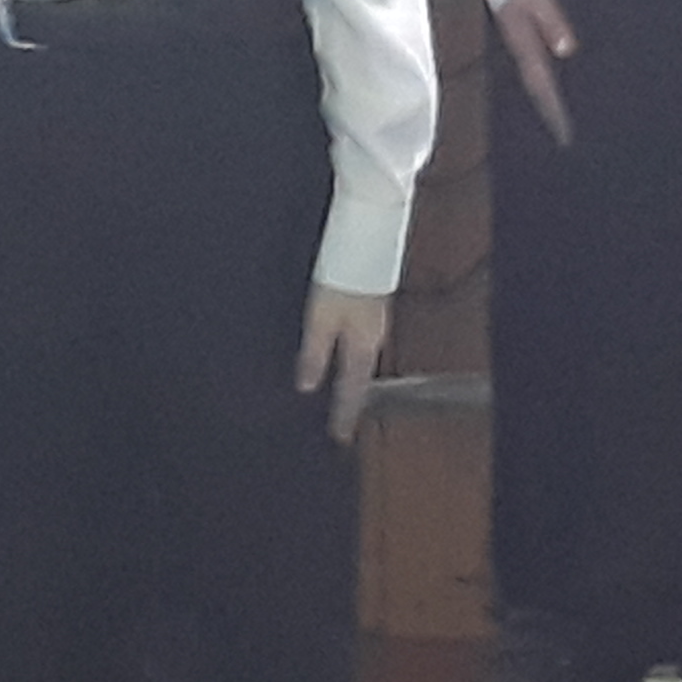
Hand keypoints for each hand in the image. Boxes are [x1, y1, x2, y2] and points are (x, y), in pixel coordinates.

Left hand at [297, 286, 389, 446]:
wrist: (363, 244)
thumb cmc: (340, 280)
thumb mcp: (320, 320)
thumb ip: (314, 354)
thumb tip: (307, 386)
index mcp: (363, 346)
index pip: (353, 391)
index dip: (345, 415)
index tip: (340, 437)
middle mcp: (374, 341)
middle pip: (361, 382)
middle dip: (351, 405)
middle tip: (341, 428)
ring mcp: (374, 327)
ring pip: (362, 366)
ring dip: (351, 385)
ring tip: (340, 405)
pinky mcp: (369, 314)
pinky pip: (359, 350)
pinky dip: (350, 365)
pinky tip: (340, 366)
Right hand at [494, 0, 577, 148]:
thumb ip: (551, 20)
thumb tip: (567, 49)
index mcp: (519, 37)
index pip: (539, 81)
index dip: (552, 106)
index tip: (564, 134)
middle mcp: (514, 40)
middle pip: (533, 81)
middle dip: (547, 106)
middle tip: (564, 133)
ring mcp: (512, 33)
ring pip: (529, 70)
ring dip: (542, 90)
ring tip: (557, 112)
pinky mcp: (513, 23)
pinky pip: (528, 55)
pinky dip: (540, 70)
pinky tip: (547, 73)